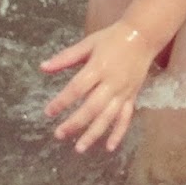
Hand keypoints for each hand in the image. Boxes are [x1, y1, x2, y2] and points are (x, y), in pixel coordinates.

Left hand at [40, 21, 159, 153]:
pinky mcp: (132, 96)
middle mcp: (111, 82)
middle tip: (59, 134)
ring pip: (108, 117)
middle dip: (75, 123)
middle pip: (92, 107)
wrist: (143, 36)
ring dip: (94, 133)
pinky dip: (119, 133)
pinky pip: (126, 118)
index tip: (48, 112)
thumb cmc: (112, 39)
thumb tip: (43, 67)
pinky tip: (109, 147)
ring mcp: (123, 91)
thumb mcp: (88, 43)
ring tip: (79, 148)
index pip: (77, 88)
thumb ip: (65, 57)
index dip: (62, 102)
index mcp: (98, 67)